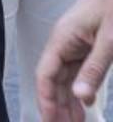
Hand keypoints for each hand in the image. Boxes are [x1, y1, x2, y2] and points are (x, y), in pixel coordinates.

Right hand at [37, 0, 112, 119]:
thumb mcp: (110, 40)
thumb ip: (95, 69)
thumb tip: (81, 96)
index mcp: (63, 38)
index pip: (45, 74)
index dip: (46, 99)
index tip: (51, 121)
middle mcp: (64, 41)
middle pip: (53, 79)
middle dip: (57, 105)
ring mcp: (75, 43)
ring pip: (65, 77)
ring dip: (68, 101)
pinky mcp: (86, 44)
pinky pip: (77, 71)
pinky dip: (79, 89)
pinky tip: (83, 104)